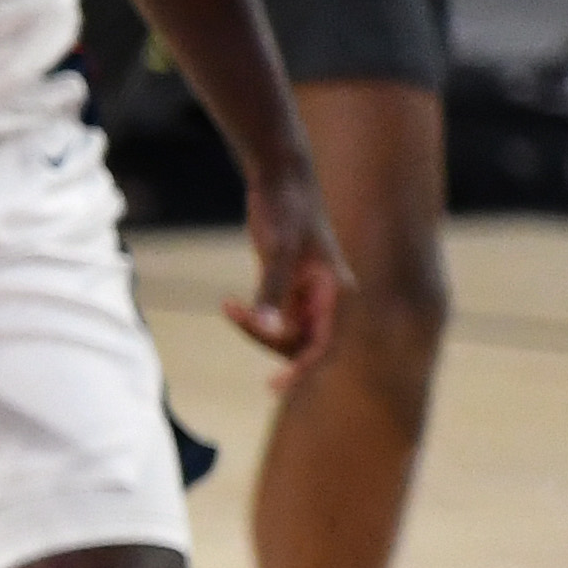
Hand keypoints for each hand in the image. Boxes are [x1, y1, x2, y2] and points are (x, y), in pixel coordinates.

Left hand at [230, 162, 345, 373]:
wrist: (279, 182)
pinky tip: (228, 304)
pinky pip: (270, 320)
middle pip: (302, 346)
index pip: (327, 344)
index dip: (304, 369)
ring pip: (283, 336)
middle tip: (239, 319)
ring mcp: (305, 298)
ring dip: (255, 330)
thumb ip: (272, 290)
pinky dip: (249, 319)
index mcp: (338, 293)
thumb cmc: (287, 211)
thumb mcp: (277, 251)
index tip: (277, 385)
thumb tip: (269, 329)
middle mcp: (326, 300)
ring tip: (231, 306)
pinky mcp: (285, 291)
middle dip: (269, 342)